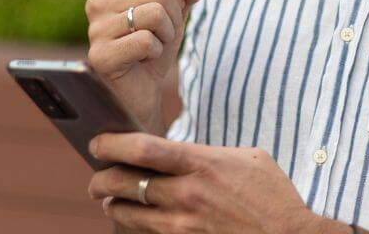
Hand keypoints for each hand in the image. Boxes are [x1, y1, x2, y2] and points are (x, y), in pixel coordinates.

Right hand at [85, 0, 203, 130]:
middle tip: (158, 39)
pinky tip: (141, 62)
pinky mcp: (100, 55)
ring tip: (149, 49)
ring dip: (165, 36)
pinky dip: (155, 53)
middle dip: (172, 20)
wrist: (142, 92)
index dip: (177, 1)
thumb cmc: (155, 48)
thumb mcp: (175, 15)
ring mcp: (95, 29)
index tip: (162, 22)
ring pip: (155, 13)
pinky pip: (146, 41)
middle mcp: (97, 2)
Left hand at [87, 132, 347, 233]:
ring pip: (128, 214)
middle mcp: (187, 193)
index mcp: (202, 162)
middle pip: (125, 182)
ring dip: (114, 204)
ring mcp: (184, 224)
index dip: (112, 144)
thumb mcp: (247, 158)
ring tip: (110, 198)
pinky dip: (135, 225)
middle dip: (101, 179)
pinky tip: (134, 219)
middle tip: (96, 177)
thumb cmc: (272, 195)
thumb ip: (209, 154)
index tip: (99, 142)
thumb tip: (183, 154)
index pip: (143, 148)